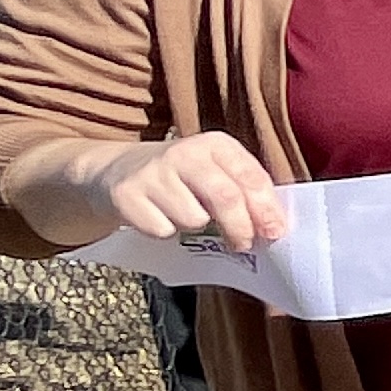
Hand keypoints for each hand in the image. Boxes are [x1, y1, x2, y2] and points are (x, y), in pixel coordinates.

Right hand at [4, 129, 289, 253]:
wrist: (114, 170)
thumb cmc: (181, 179)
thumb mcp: (214, 172)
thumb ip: (243, 192)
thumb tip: (274, 228)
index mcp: (216, 145)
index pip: (251, 178)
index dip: (267, 209)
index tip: (275, 234)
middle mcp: (185, 152)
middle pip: (226, 198)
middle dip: (240, 228)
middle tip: (243, 245)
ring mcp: (153, 172)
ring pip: (193, 219)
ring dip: (195, 229)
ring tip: (185, 217)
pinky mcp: (126, 194)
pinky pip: (161, 230)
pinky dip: (164, 232)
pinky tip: (158, 218)